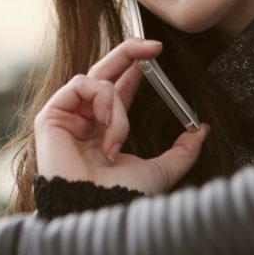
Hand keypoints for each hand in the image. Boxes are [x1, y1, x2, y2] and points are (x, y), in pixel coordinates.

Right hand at [34, 37, 209, 193]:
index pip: (118, 89)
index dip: (135, 69)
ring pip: (97, 81)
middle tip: (154, 46)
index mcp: (104, 131)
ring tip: (119, 133)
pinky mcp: (50, 115)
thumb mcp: (163, 170)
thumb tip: (203, 130)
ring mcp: (65, 116)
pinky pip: (82, 86)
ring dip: (118, 103)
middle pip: (103, 72)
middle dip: (128, 53)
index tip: (157, 53)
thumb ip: (183, 150)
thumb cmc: (124, 196)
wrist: (99, 209)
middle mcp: (83, 120)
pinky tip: (105, 130)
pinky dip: (102, 103)